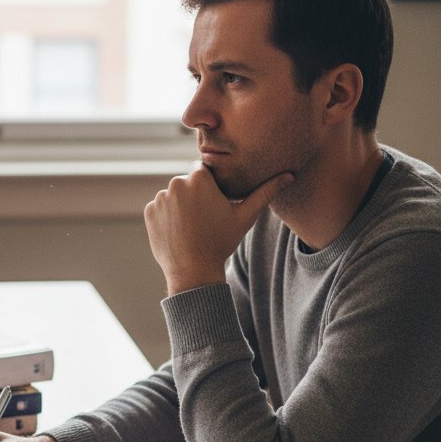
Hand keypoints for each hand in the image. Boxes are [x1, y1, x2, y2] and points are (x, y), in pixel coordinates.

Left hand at [144, 166, 291, 293]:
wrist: (193, 270)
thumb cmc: (221, 242)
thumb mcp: (245, 216)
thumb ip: (265, 192)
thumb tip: (290, 175)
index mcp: (199, 178)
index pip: (204, 171)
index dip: (210, 186)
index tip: (215, 202)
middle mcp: (176, 183)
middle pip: (188, 183)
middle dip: (195, 196)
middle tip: (205, 219)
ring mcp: (160, 198)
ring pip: (174, 196)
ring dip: (181, 206)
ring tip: (192, 228)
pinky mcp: (149, 212)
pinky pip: (160, 209)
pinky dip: (168, 217)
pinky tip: (180, 232)